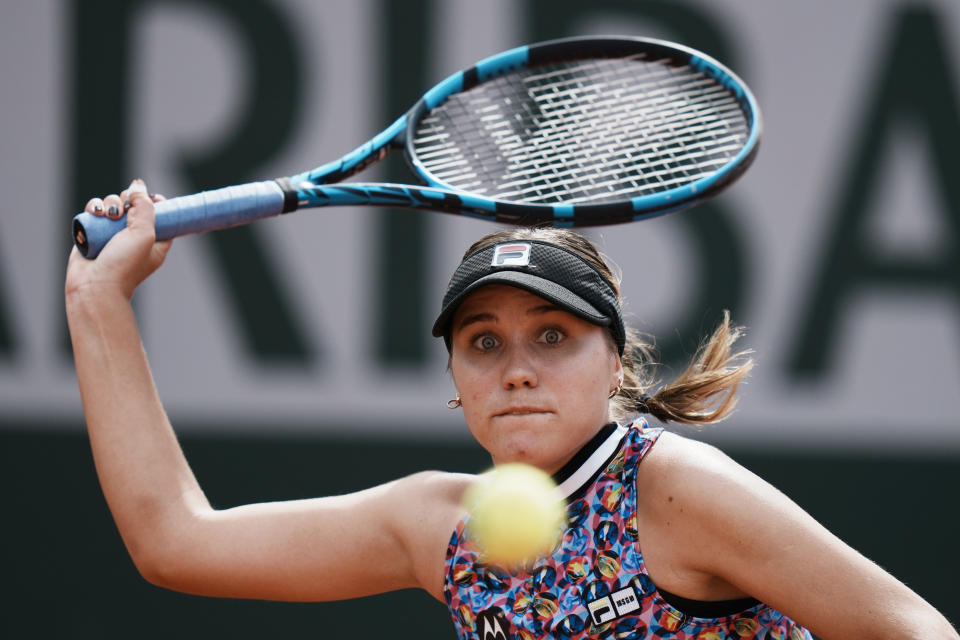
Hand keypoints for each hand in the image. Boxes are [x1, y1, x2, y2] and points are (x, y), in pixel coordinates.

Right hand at [65, 180, 172, 300]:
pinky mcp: (93, 233)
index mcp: (155, 241)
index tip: (151, 197)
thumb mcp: (145, 234)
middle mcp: (134, 237)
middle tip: (125, 208)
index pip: (161, 215)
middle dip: (129, 200)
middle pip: (134, 205)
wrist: (94, 285)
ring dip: (111, 203)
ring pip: (113, 205)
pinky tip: (96, 213)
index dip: (156, 203)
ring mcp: (112, 235)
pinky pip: (96, 211)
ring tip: (108, 215)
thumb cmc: (124, 265)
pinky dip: (95, 207)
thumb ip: (145, 207)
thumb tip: (138, 185)